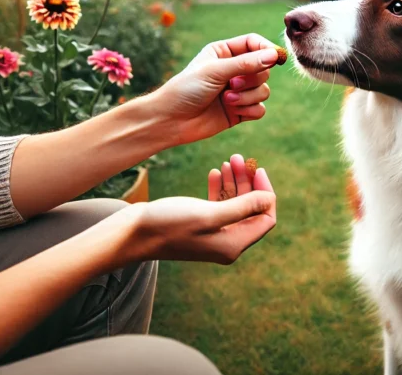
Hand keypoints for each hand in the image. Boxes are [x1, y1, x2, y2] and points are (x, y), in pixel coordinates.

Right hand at [101, 155, 275, 265]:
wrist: (131, 234)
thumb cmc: (169, 224)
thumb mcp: (209, 214)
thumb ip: (243, 207)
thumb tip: (269, 199)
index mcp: (234, 245)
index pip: (266, 219)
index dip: (266, 194)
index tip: (259, 169)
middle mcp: (226, 243)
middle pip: (251, 210)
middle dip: (249, 183)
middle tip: (239, 157)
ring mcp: (212, 235)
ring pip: (234, 204)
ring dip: (234, 181)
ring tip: (228, 160)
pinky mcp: (198, 225)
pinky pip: (217, 205)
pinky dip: (219, 188)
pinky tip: (214, 172)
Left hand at [152, 34, 278, 144]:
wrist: (171, 120)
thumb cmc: (187, 89)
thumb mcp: (215, 71)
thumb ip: (246, 63)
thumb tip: (274, 55)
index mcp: (225, 52)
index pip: (254, 43)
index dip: (267, 49)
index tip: (275, 58)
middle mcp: (234, 70)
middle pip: (264, 68)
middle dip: (251, 78)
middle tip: (232, 84)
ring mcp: (238, 91)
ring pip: (264, 90)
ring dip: (249, 96)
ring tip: (227, 100)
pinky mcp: (240, 111)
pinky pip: (260, 109)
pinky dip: (250, 110)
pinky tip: (234, 111)